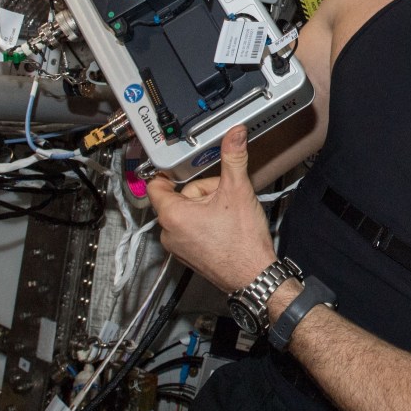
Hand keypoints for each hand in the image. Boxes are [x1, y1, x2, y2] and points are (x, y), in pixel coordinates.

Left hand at [143, 126, 278, 295]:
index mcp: (172, 215)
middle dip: (202, 191)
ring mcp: (178, 247)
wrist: (254, 276)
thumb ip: (233, 157)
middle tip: (223, 196)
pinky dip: (206, 223)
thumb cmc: (242, 243)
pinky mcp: (189, 255)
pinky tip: (225, 227)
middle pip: (180, 197)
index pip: (156, 184)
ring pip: (187, 213)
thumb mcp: (238, 190)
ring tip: (227, 214)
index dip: (171, 173)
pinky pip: (192, 229)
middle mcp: (169, 233)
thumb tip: (234, 135)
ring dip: (205, 207)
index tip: (183, 167)